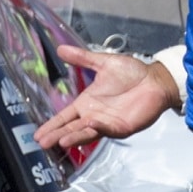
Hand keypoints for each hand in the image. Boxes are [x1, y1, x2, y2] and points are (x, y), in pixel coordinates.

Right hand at [33, 45, 180, 149]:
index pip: (65, 116)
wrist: (155, 79)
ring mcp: (107, 123)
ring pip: (86, 132)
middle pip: (71, 128)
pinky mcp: (122, 127)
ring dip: (74, 136)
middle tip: (42, 142)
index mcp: (87, 102)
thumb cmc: (133, 72)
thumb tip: (61, 48)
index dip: (51, 124)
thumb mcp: (104, 63)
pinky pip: (107, 128)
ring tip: (60, 141)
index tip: (37, 133)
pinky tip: (89, 124)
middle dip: (57, 135)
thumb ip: (83, 58)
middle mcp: (93, 115)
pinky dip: (98, 127)